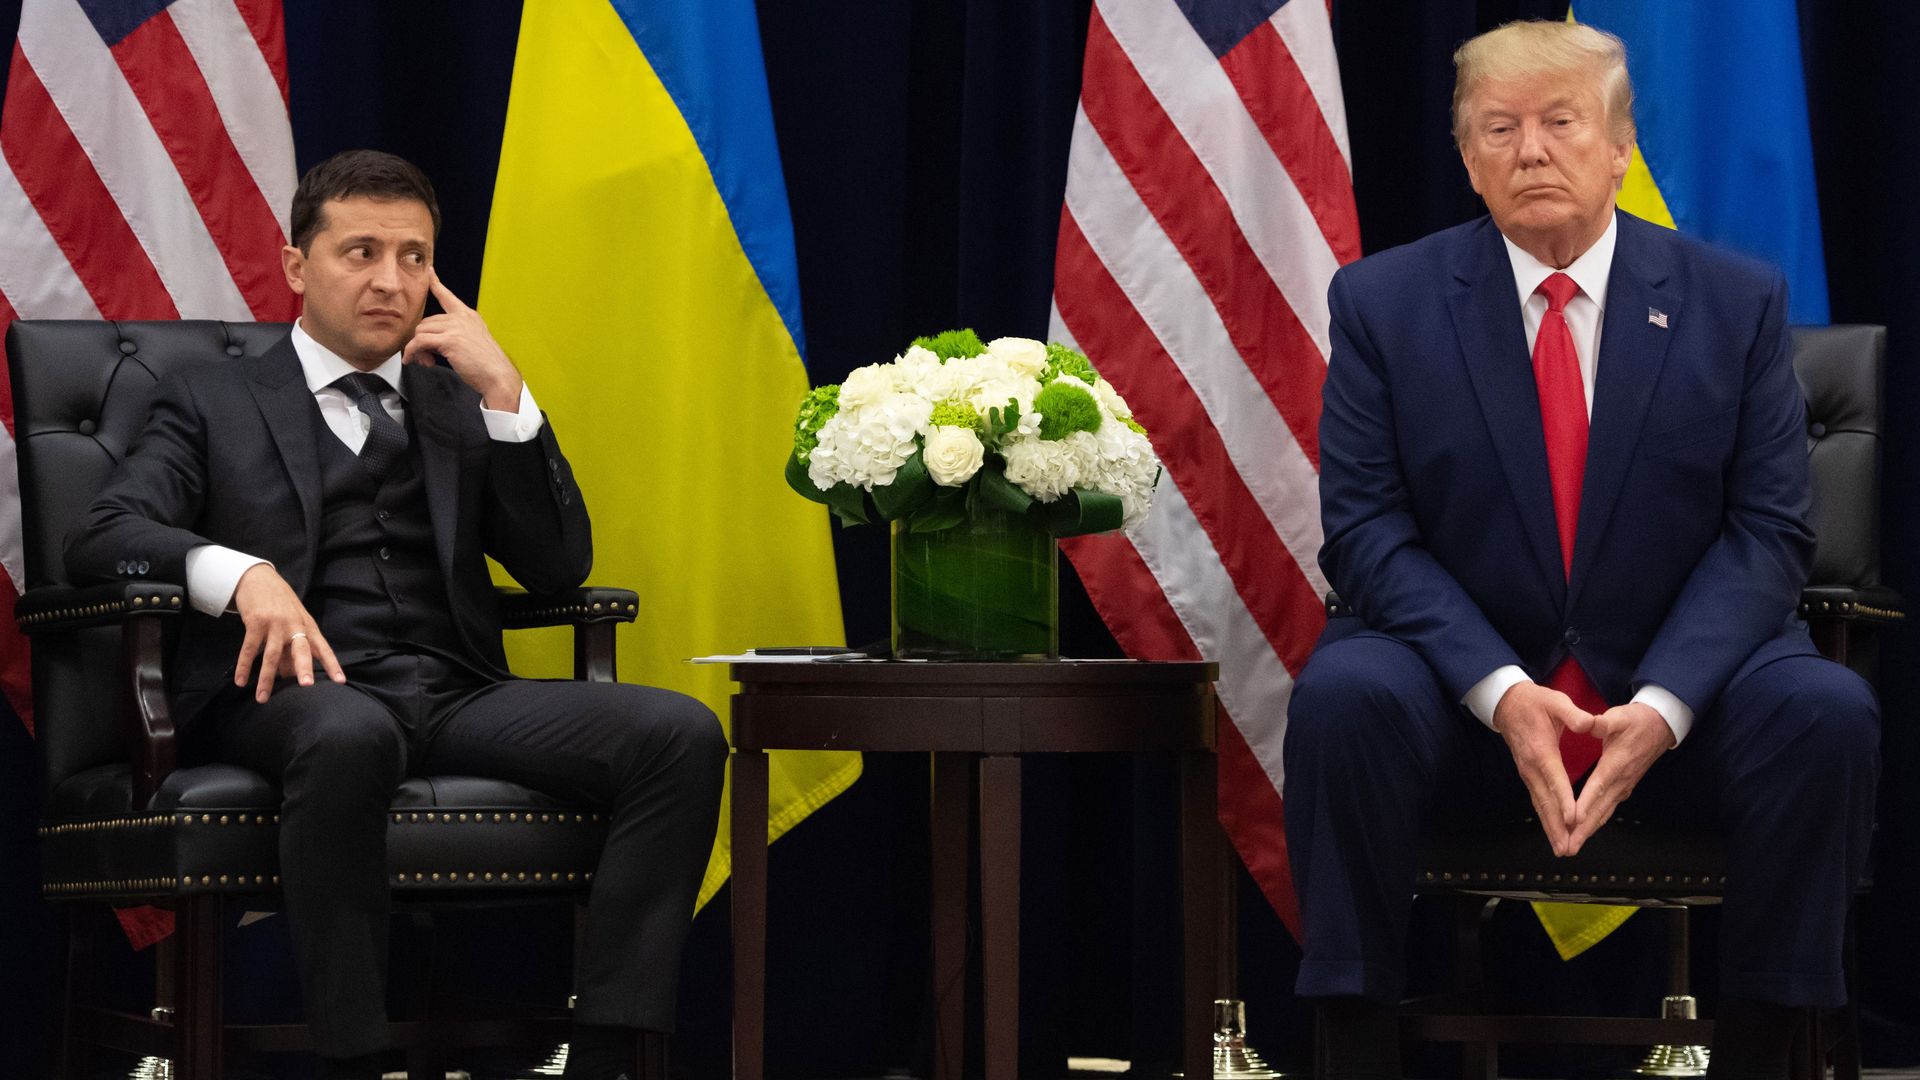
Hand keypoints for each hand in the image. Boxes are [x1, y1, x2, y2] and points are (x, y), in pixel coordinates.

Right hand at [232, 564, 344, 702]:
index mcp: (308, 626)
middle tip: (307, 686)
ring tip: (262, 699)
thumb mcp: (294, 622)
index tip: (341, 681)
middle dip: (304, 668)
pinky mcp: (256, 622)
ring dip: (266, 679)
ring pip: (272, 655)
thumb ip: (294, 646)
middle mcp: (294, 625)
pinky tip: (241, 681)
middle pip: (301, 649)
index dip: (332, 665)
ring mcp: (275, 623)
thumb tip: (291, 674)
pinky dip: (244, 666)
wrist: (259, 578)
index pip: (323, 648)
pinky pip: (250, 649)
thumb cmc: (280, 604)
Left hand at [402, 269, 523, 409]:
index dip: (436, 283)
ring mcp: (456, 327)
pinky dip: (412, 352)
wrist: (498, 376)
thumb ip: (455, 336)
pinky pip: (419, 342)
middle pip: (426, 321)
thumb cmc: (487, 365)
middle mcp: (462, 318)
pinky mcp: (449, 340)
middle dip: (421, 340)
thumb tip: (431, 345)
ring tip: (426, 361)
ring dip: (417, 349)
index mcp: (469, 316)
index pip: (448, 296)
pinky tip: (414, 360)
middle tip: (426, 357)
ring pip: (421, 331)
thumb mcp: (472, 343)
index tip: (429, 271)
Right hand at [1493, 681, 1592, 856]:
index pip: (1555, 779)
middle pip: (1545, 801)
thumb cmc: (1534, 701)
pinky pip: (1537, 800)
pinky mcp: (1528, 775)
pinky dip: (1545, 818)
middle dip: (1557, 826)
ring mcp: (1527, 773)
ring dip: (1550, 827)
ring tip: (1561, 848)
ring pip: (1540, 805)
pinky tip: (1553, 830)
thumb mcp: (1555, 701)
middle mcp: (1532, 767)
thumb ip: (1573, 714)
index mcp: (1542, 750)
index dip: (1564, 799)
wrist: (1506, 704)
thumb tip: (1589, 723)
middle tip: (1567, 847)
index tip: (1574, 818)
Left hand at [1563, 702, 1671, 854]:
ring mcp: (1623, 787)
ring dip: (1587, 831)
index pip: (1598, 787)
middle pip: (1599, 810)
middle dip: (1582, 830)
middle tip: (1566, 848)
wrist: (1660, 726)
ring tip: (1571, 847)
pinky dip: (1594, 822)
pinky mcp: (1623, 788)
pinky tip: (1584, 831)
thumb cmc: (1637, 721)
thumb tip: (1590, 723)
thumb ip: (1603, 723)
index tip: (1572, 820)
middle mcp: (1620, 781)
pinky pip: (1607, 810)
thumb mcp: (1619, 717)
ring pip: (1603, 813)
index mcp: (1616, 764)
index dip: (1585, 804)